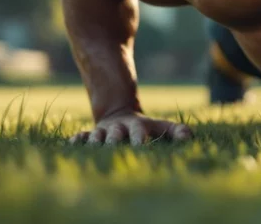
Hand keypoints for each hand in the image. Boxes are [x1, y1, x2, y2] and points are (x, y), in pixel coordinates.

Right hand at [69, 111, 192, 145]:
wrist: (120, 114)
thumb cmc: (147, 127)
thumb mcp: (162, 126)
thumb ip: (177, 131)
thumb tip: (188, 137)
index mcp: (137, 126)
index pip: (138, 132)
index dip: (139, 138)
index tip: (140, 146)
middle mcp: (118, 128)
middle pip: (115, 134)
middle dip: (114, 140)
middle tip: (113, 146)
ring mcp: (103, 131)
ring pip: (96, 135)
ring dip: (95, 141)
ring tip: (93, 147)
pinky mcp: (90, 134)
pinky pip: (81, 136)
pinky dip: (77, 140)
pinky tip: (72, 144)